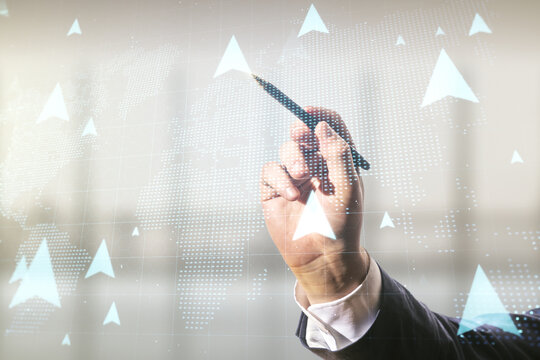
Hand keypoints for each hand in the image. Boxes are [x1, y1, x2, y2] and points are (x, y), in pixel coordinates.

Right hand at [260, 107, 369, 304]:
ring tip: (301, 176)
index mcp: (336, 160)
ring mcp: (294, 176)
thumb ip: (338, 155)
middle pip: (304, 133)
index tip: (310, 112)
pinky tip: (292, 196)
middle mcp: (315, 164)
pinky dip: (280, 179)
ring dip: (293, 159)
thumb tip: (322, 125)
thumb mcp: (347, 188)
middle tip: (300, 134)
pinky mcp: (275, 189)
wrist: (322, 257)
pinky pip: (271, 170)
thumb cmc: (342, 224)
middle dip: (300, 130)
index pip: (329, 127)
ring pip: (287, 151)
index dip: (319, 115)